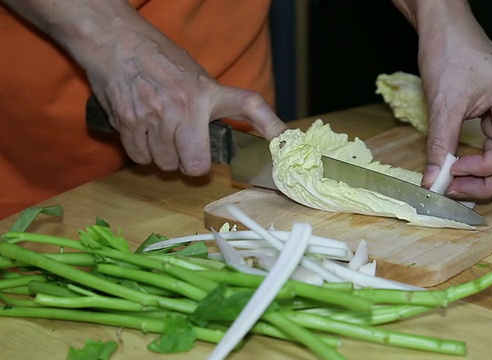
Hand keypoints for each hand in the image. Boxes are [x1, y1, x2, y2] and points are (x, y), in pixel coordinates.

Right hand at [87, 28, 285, 175]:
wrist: (118, 43)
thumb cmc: (161, 60)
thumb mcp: (199, 77)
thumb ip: (218, 102)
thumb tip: (245, 127)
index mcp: (206, 93)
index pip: (249, 105)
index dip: (270, 125)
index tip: (283, 140)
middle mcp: (183, 107)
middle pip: (194, 165)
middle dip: (189, 162)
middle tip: (185, 147)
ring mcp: (154, 116)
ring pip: (165, 164)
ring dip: (164, 157)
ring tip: (161, 134)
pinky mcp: (128, 122)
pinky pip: (141, 158)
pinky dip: (143, 153)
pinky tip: (144, 133)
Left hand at [393, 0, 491, 198]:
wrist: (447, 31)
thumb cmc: (449, 55)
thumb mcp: (442, 105)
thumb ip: (440, 147)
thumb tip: (433, 182)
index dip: (487, 171)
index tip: (454, 173)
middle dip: (489, 181)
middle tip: (456, 189)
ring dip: (488, 175)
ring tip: (457, 181)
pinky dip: (485, 161)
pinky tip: (463, 165)